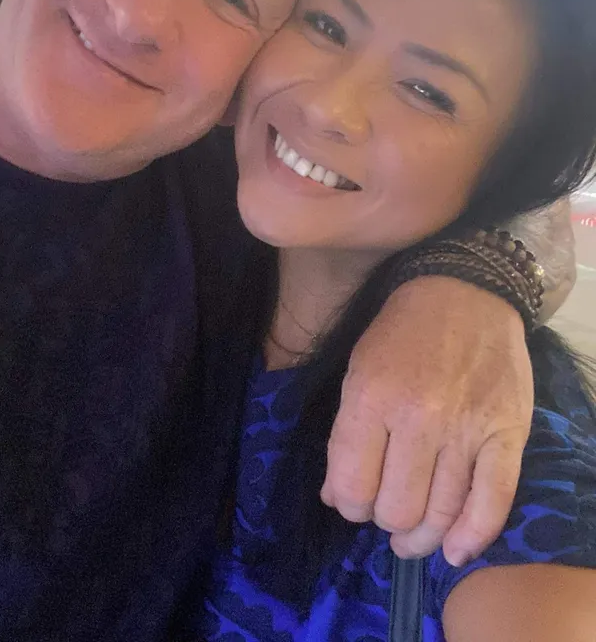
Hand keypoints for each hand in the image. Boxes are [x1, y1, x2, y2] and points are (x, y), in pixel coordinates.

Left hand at [321, 277, 533, 565]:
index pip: (352, 488)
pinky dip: (471, 537)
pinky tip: (453, 549)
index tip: (354, 499)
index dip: (349, 505)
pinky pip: (492, 503)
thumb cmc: (401, 331)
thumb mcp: (357, 370)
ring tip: (413, 538)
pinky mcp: (507, 435)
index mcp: (372, 398)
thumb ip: (345, 436)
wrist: (465, 294)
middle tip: (386, 509)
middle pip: (396, 510)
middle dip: (384, 519)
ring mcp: (467, 429)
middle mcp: (419, 418)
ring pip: (439, 514)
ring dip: (421, 536)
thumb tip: (336, 498)